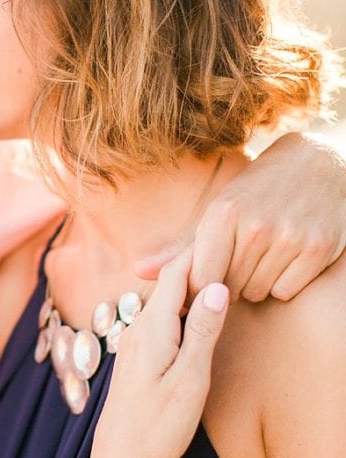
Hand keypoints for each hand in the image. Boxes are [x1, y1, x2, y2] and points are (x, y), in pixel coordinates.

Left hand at [89, 246, 229, 457]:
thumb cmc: (155, 430)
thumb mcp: (189, 380)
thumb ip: (203, 332)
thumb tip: (217, 285)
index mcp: (151, 329)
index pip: (181, 273)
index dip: (208, 246)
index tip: (234, 221)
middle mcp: (138, 331)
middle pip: (173, 281)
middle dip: (202, 256)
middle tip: (234, 228)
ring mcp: (136, 345)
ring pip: (168, 299)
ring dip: (194, 279)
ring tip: (223, 255)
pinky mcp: (139, 361)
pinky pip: (164, 318)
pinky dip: (185, 303)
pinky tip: (199, 303)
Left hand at [136, 132, 345, 303]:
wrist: (319, 165)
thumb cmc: (257, 191)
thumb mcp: (217, 210)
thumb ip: (180, 247)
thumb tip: (138, 271)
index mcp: (222, 214)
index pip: (199, 278)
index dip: (199, 287)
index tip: (203, 282)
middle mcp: (255, 226)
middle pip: (227, 288)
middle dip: (228, 283)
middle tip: (239, 260)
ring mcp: (289, 238)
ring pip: (256, 292)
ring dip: (256, 283)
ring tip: (262, 256)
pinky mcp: (318, 249)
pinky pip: (286, 291)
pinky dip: (283, 283)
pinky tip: (285, 259)